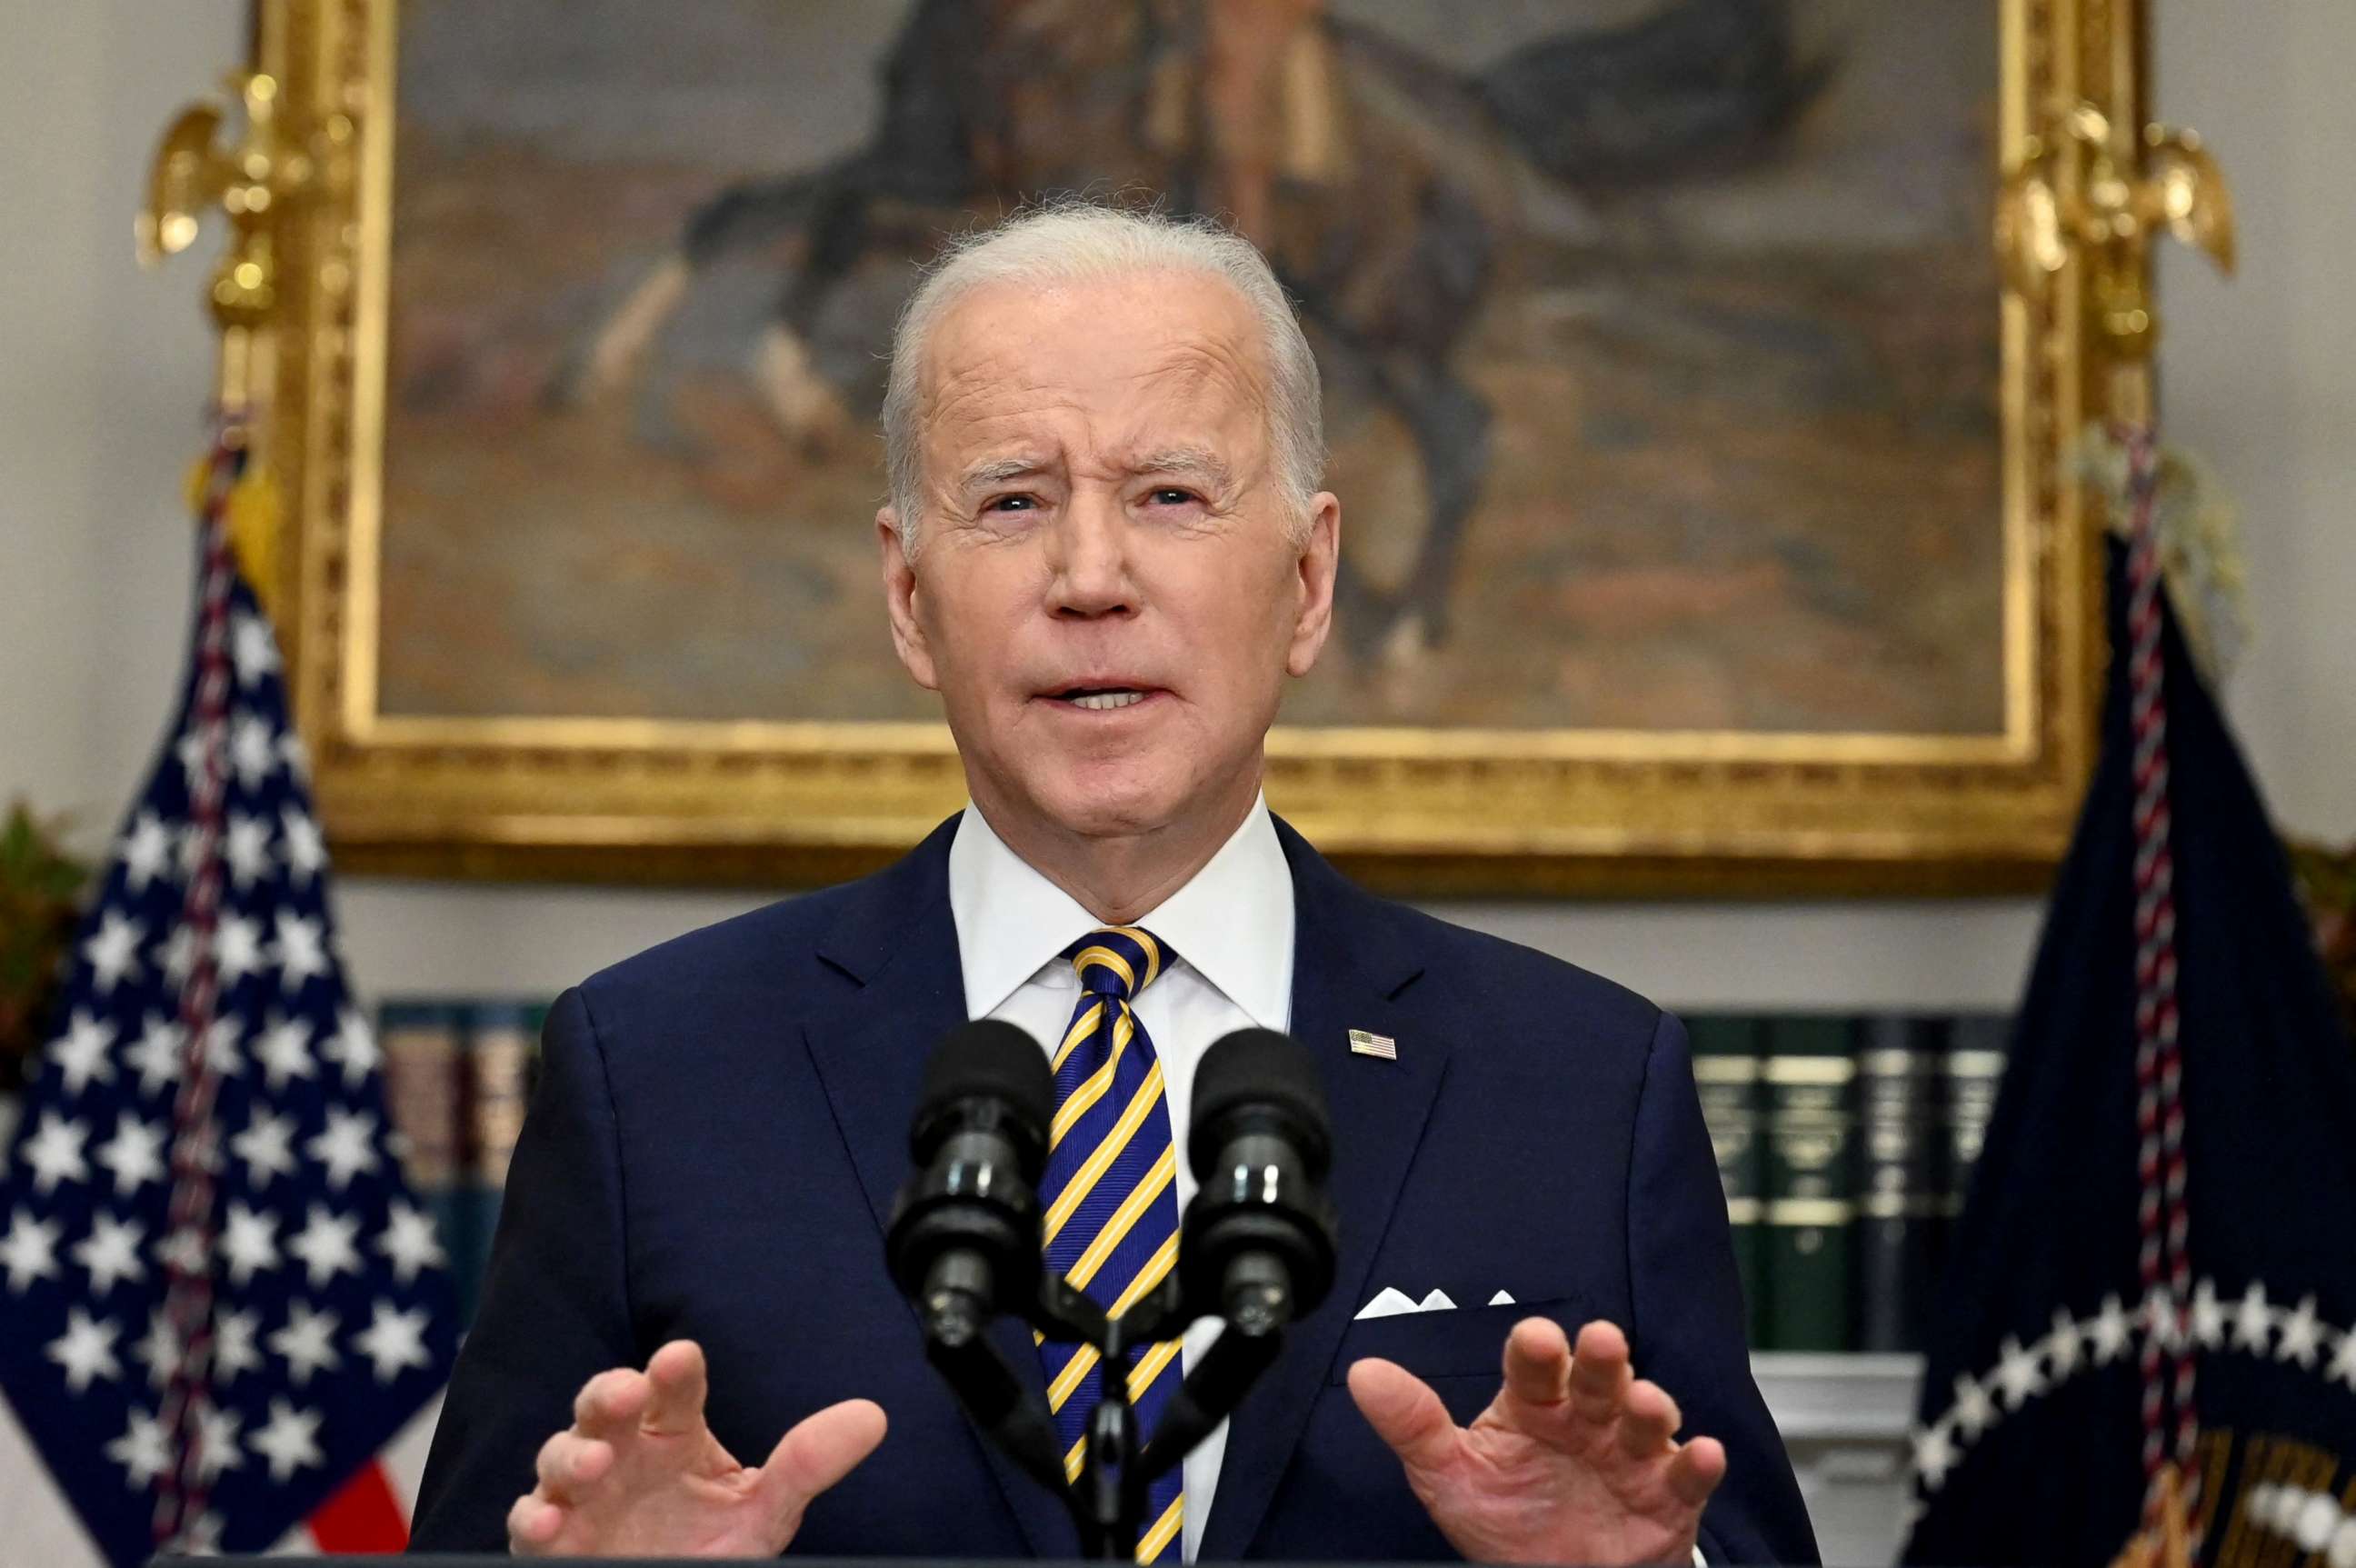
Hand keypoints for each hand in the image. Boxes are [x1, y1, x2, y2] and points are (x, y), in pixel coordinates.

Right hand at [507, 1339, 886, 1556]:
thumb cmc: (706, 1546)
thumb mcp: (764, 1513)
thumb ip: (807, 1465)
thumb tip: (873, 1417)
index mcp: (672, 1434)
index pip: (673, 1390)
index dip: (674, 1371)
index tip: (681, 1357)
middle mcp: (623, 1453)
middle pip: (604, 1405)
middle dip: (607, 1392)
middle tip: (626, 1391)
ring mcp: (582, 1494)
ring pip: (561, 1455)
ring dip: (571, 1454)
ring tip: (593, 1464)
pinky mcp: (553, 1538)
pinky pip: (529, 1521)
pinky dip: (533, 1516)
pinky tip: (549, 1520)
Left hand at [1347, 1317, 1724, 1566]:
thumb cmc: (1507, 1521)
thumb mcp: (1451, 1476)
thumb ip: (1413, 1425)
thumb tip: (1363, 1374)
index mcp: (1534, 1406)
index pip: (1533, 1368)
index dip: (1536, 1351)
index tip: (1535, 1338)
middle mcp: (1586, 1420)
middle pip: (1596, 1379)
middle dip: (1601, 1360)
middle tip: (1600, 1342)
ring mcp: (1629, 1455)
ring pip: (1645, 1420)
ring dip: (1650, 1406)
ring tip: (1645, 1403)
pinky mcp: (1667, 1498)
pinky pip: (1686, 1477)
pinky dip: (1697, 1464)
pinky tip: (1701, 1455)